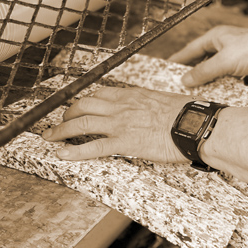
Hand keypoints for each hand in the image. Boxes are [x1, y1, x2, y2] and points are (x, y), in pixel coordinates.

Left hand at [41, 85, 191, 163]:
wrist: (197, 125)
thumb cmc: (188, 115)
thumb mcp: (163, 101)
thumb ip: (147, 105)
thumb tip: (146, 110)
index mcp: (132, 95)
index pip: (100, 93)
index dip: (84, 101)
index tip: (77, 106)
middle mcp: (122, 106)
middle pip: (84, 105)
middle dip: (67, 113)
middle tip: (60, 122)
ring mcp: (121, 124)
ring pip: (82, 123)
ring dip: (61, 130)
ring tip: (49, 136)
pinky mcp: (125, 143)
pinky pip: (93, 146)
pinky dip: (74, 151)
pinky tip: (61, 154)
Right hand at [168, 25, 247, 86]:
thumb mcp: (224, 62)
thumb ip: (204, 72)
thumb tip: (185, 80)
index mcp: (215, 37)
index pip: (190, 50)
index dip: (178, 60)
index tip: (166, 68)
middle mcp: (222, 44)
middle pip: (201, 60)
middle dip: (192, 72)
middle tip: (181, 83)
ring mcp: (232, 54)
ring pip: (214, 68)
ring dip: (208, 79)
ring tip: (198, 89)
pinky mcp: (242, 63)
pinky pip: (225, 74)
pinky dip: (221, 81)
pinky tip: (218, 89)